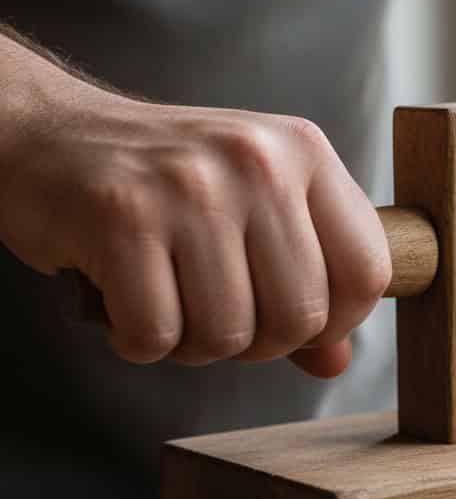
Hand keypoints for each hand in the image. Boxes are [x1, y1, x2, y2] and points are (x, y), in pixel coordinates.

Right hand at [0, 47, 389, 377]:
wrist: (46, 134)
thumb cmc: (164, 185)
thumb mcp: (252, 210)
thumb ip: (302, 283)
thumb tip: (335, 364)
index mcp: (304, 153)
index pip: (367, 271)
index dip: (338, 322)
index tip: (295, 322)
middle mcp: (258, 161)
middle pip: (300, 317)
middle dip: (258, 344)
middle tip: (217, 315)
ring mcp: (191, 187)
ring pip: (230, 334)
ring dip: (195, 345)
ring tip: (170, 303)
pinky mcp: (122, 217)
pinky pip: (158, 335)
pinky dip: (139, 341)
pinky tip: (125, 300)